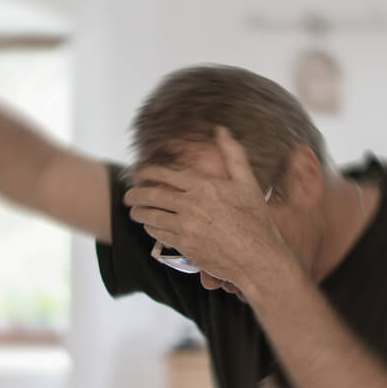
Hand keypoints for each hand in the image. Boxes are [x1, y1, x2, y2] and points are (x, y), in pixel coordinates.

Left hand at [124, 127, 291, 290]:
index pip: (166, 174)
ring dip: (138, 211)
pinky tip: (150, 226)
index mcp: (204, 186)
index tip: (139, 172)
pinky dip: (151, 228)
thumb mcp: (248, 183)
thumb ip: (233, 154)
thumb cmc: (256, 221)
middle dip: (135, 193)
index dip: (148, 172)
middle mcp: (192, 204)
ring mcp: (186, 226)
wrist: (258, 258)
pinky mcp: (185, 246)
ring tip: (133, 210)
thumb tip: (221, 129)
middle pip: (153, 195)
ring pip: (151, 215)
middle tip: (128, 194)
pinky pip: (159, 234)